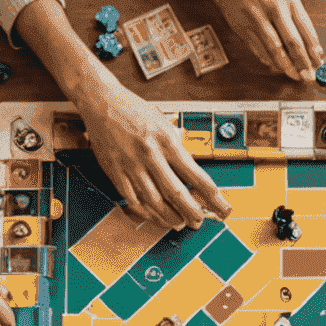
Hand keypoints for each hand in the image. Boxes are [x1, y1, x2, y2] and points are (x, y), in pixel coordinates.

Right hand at [77, 79, 230, 230]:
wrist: (102, 103)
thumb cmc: (134, 110)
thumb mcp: (164, 122)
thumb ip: (177, 145)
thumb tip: (191, 170)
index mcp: (167, 141)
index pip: (196, 175)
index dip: (212, 196)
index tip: (222, 207)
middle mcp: (150, 155)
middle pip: (177, 194)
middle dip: (192, 212)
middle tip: (200, 222)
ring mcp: (132, 166)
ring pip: (155, 202)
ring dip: (170, 217)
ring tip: (180, 223)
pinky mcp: (116, 173)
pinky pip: (134, 200)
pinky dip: (147, 212)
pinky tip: (155, 216)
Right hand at [207, 0, 322, 80]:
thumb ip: (293, 16)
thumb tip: (307, 43)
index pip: (306, 30)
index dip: (314, 50)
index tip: (320, 63)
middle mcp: (275, 8)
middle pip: (293, 42)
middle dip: (303, 62)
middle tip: (309, 76)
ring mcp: (258, 18)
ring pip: (276, 48)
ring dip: (286, 65)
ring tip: (294, 75)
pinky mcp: (243, 27)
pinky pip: (258, 48)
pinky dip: (268, 60)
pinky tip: (275, 67)